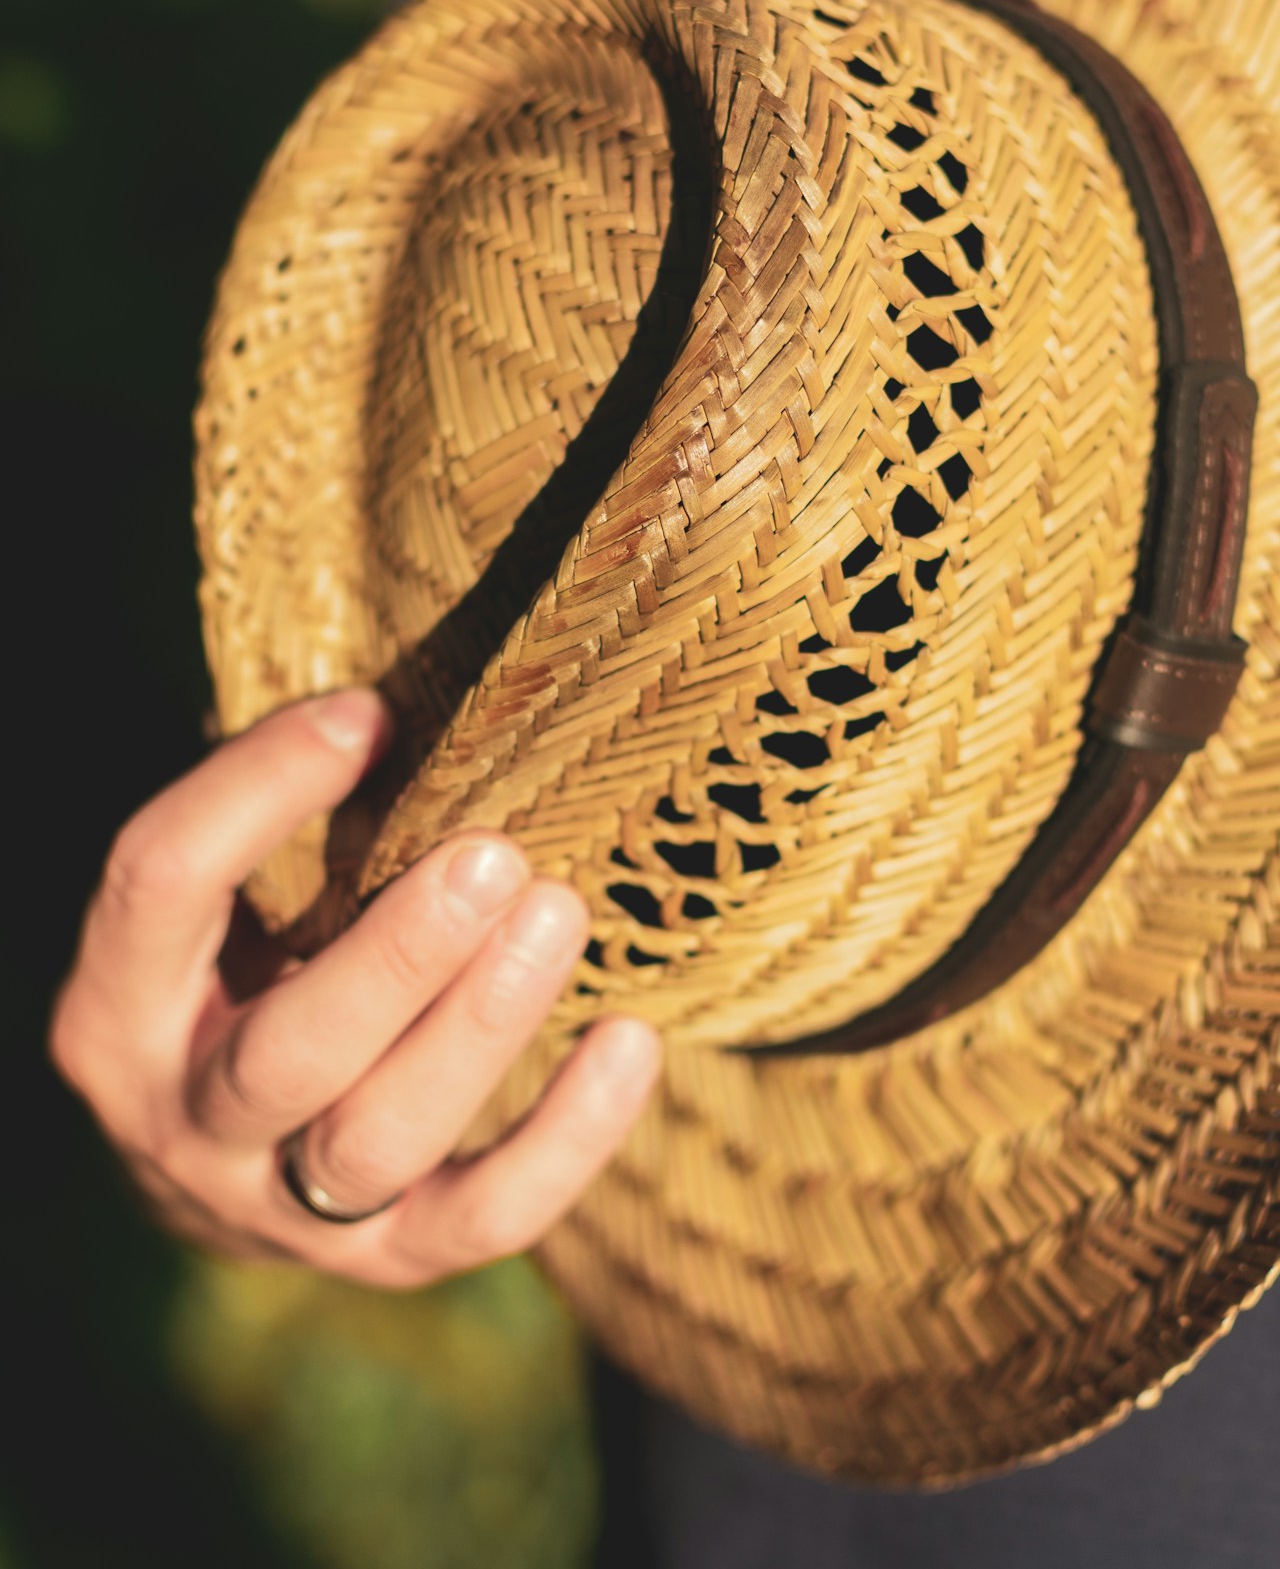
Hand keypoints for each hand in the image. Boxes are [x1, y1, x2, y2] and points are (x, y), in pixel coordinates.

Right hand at [49, 689, 661, 1284]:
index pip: (162, 886)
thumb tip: (411, 711)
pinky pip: (483, 1219)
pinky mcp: (384, 1262)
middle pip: (285, 1054)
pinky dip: (568, 1139)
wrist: (218, 1164)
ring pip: (378, 1142)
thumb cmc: (237, 977)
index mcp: (116, 1009)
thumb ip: (284, 821)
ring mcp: (279, 1211)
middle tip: (494, 857)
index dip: (260, 789)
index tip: (369, 716)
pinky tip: (630, 1038)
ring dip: (479, 1028)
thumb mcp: (224, 905)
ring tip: (560, 915)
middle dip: (398, 955)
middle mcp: (182, 1123)